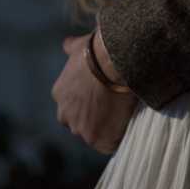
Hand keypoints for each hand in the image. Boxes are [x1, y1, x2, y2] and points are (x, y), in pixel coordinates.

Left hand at [52, 34, 137, 154]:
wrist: (113, 62)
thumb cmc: (98, 51)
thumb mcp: (80, 46)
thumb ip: (71, 47)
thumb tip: (67, 43)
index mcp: (60, 93)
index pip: (71, 106)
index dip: (87, 103)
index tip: (101, 97)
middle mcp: (66, 114)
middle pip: (79, 123)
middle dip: (93, 118)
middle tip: (113, 106)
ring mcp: (81, 129)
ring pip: (94, 135)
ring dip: (106, 128)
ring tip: (124, 114)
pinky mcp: (98, 139)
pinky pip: (109, 145)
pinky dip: (118, 138)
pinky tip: (128, 124)